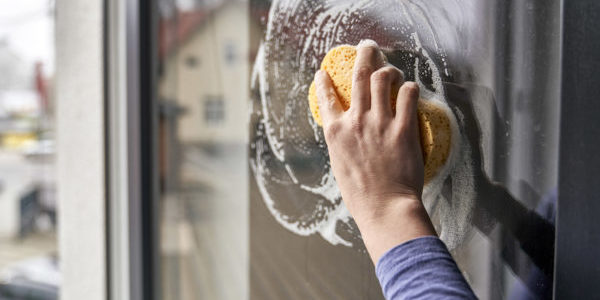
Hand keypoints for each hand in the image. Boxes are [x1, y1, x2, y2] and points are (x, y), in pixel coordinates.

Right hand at [315, 43, 435, 263]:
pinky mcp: (404, 128)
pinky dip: (410, 87)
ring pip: (383, 78)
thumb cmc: (361, 195)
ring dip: (390, 69)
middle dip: (364, 54)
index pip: (326, 98)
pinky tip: (411, 89)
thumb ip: (343, 146)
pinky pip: (408, 95)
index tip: (323, 73)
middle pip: (359, 76)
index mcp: (336, 133)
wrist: (383, 208)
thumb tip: (347, 139)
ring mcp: (380, 123)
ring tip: (394, 70)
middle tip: (368, 46)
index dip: (324, 82)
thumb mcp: (340, 167)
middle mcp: (355, 122)